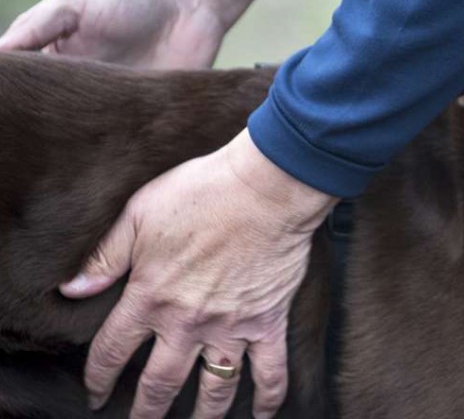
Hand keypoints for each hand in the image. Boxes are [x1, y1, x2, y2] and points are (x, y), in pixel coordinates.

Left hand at [60, 130, 337, 418]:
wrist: (265, 189)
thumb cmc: (203, 192)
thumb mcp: (140, 213)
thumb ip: (106, 255)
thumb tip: (71, 289)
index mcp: (150, 296)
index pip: (114, 352)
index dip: (100, 379)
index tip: (96, 395)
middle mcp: (187, 322)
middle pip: (160, 383)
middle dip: (146, 411)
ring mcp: (230, 326)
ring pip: (213, 388)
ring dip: (202, 416)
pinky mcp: (267, 322)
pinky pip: (270, 371)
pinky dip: (268, 398)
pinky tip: (261, 414)